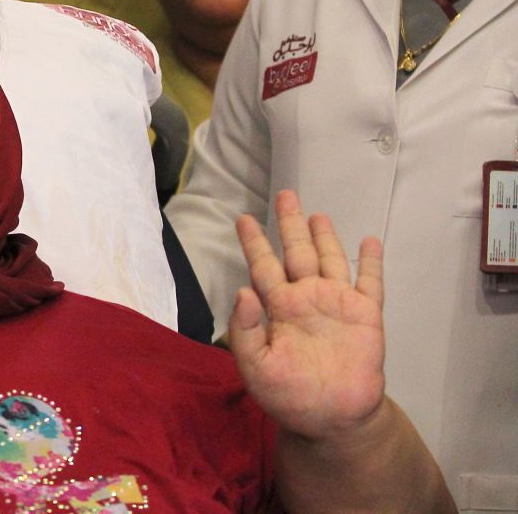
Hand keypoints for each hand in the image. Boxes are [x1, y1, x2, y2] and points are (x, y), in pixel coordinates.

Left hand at [230, 190, 384, 440]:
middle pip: (297, 252)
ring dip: (325, 237)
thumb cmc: (288, 396)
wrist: (331, 419)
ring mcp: (337, 304)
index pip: (263, 266)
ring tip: (318, 213)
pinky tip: (369, 240)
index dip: (255, 242)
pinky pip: (370, 283)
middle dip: (291, 224)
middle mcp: (306, 299)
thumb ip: (245, 330)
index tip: (244, 218)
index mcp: (278, 308)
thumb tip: (243, 290)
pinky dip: (371, 261)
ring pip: (330, 260)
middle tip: (285, 194)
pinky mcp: (366, 316)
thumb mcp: (255, 367)